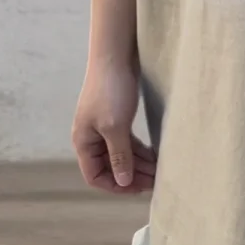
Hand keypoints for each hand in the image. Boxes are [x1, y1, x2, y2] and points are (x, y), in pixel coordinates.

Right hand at [72, 60, 155, 193]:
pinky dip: (140, 151)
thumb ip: (119, 156)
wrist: (115, 56)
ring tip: (160, 171)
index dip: (115, 185)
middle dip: (132, 175)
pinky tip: (155, 156)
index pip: (95, 176)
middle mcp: (91, 137)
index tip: (138, 188)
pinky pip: (128, 143)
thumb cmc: (111, 91)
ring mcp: (104, 127)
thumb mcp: (115, 127)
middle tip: (157, 181)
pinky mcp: (118, 118)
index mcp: (83, 142)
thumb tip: (123, 182)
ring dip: (139, 164)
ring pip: (121, 155)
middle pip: (110, 167)